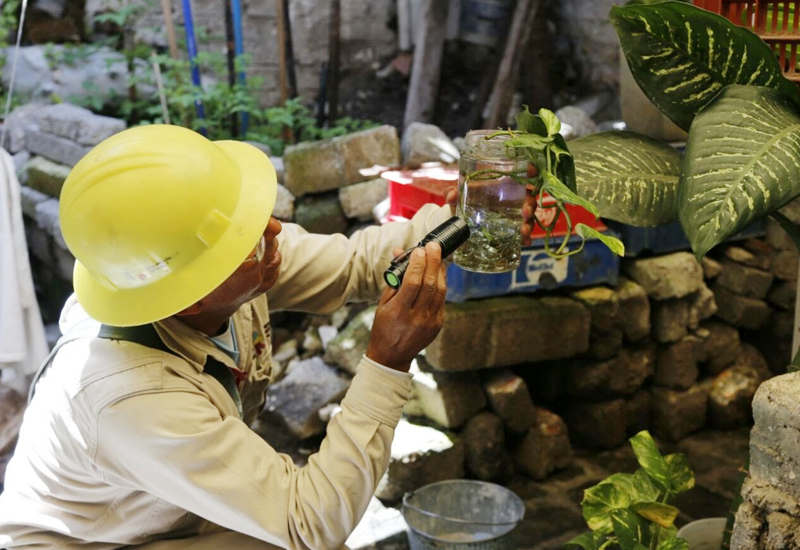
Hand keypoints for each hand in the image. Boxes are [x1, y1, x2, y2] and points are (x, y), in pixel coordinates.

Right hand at [366, 243, 446, 371]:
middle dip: (433, 261)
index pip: (412, 282)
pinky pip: (442, 300)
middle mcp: (417, 317)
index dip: (418, 264)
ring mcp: (430, 322)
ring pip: (440, 291)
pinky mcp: (438, 324)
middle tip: (434, 246)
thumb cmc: (384, 327)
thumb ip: (394, 278)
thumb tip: (400, 253)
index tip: (419, 249)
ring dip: (440, 271)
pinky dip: (441, 284)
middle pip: (429, 284)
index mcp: (399, 311)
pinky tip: (438, 273)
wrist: (392, 355)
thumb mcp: (382, 304)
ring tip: (438, 256)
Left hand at [444, 161, 538, 246]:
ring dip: (528, 224)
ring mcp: (514, 215)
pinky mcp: (512, 229)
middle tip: (525, 213)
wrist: (462, 220)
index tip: (532, 171)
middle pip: (528, 199)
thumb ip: (453, 193)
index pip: (520, 175)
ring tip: (523, 232)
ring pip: (528, 217)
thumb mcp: (459, 196)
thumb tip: (451, 195)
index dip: (530, 170)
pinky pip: (522, 234)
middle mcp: (513, 199)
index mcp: (503, 185)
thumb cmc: (465, 201)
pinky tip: (524, 243)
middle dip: (529, 205)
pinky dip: (525, 239)